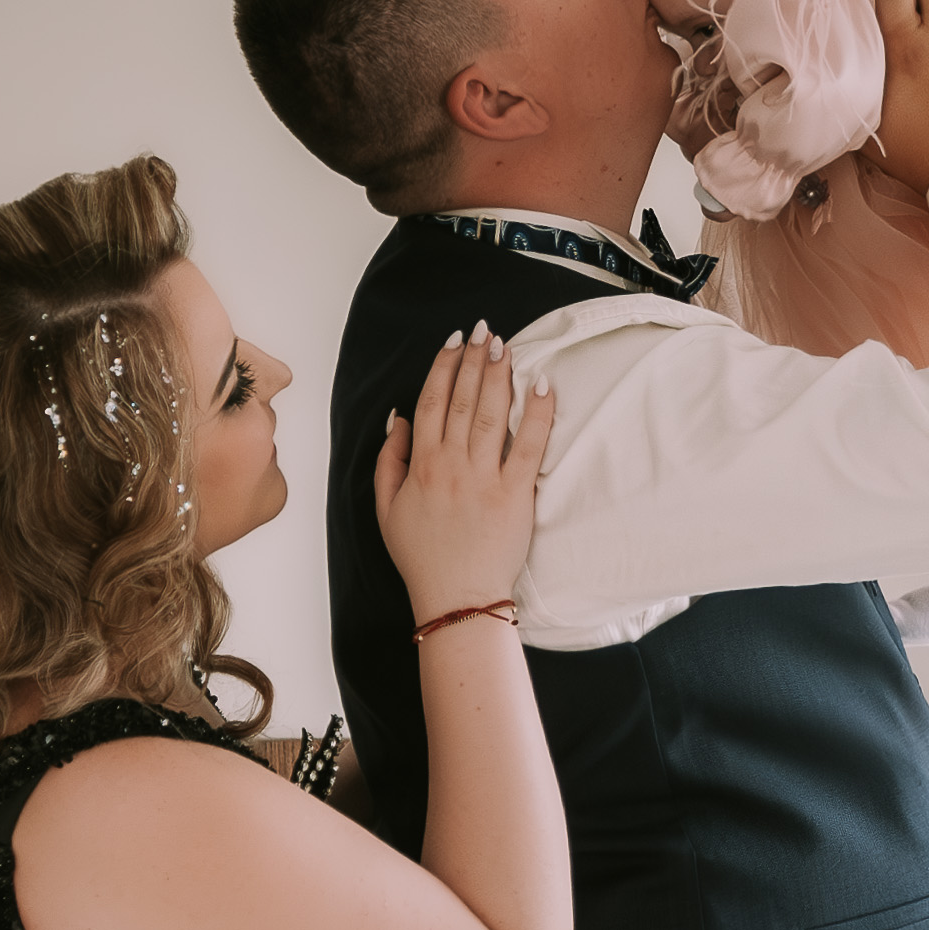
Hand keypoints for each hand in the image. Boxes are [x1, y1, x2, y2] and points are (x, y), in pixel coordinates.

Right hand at [375, 325, 554, 626]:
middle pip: (462, 399)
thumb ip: (389, 460)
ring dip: (498, 375)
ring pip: (490, 414)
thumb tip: (399, 419)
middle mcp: (451, 465)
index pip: (431, 402)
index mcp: (421, 466)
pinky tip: (542, 385)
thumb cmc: (422, 558)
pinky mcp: (515, 495)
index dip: (442, 367)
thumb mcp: (386, 510)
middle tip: (483, 331)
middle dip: (473, 360)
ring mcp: (485, 478)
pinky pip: (528, 446)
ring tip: (504, 346)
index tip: (453, 342)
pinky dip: (537, 413)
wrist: (456, 598)